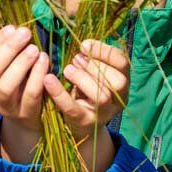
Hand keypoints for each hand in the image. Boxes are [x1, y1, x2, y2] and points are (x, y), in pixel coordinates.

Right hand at [0, 25, 48, 162]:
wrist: (27, 119)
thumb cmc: (19, 83)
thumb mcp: (8, 67)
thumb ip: (8, 50)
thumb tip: (15, 29)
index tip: (13, 28)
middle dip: (9, 49)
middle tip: (26, 33)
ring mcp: (4, 107)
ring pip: (6, 85)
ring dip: (20, 64)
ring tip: (34, 49)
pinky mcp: (23, 114)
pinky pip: (30, 95)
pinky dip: (37, 76)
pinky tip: (44, 61)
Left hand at [43, 40, 129, 171]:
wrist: (79, 127)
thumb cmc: (86, 93)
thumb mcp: (94, 76)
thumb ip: (93, 61)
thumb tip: (84, 45)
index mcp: (122, 84)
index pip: (123, 63)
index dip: (105, 51)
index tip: (85, 45)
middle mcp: (117, 100)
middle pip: (117, 81)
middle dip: (96, 66)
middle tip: (76, 59)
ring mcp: (102, 114)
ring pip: (101, 96)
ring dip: (82, 78)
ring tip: (67, 70)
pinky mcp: (83, 122)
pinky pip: (73, 108)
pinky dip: (59, 93)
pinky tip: (48, 79)